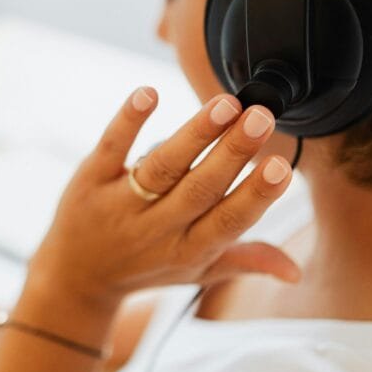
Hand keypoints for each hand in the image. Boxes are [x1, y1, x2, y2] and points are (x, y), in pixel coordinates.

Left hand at [27, 88, 298, 313]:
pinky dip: (129, 121)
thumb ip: (245, 261)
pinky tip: (147, 94)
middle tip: (260, 118)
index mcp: (190, 249)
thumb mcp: (196, 271)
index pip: (228, 221)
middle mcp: (156, 228)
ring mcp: (121, 203)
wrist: (76, 278)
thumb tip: (295, 271)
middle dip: (232, 153)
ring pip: (162, 167)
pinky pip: (111, 148)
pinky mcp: (90, 180)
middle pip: (199, 188)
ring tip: (225, 105)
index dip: (256, 195)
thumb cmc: (146, 266)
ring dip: (194, 134)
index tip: (282, 165)